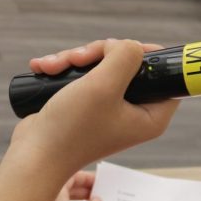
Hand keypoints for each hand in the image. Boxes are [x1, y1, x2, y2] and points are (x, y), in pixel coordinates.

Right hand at [10, 39, 177, 175]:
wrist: (34, 154)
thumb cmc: (70, 129)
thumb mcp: (103, 85)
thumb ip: (125, 57)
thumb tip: (128, 45)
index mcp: (149, 116)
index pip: (166, 76)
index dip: (148, 55)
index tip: (122, 49)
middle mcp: (133, 113)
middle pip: (129, 64)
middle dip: (99, 54)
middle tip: (79, 59)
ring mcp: (109, 110)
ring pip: (102, 66)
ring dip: (76, 60)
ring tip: (53, 67)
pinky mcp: (87, 107)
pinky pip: (84, 76)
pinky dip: (65, 69)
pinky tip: (44, 69)